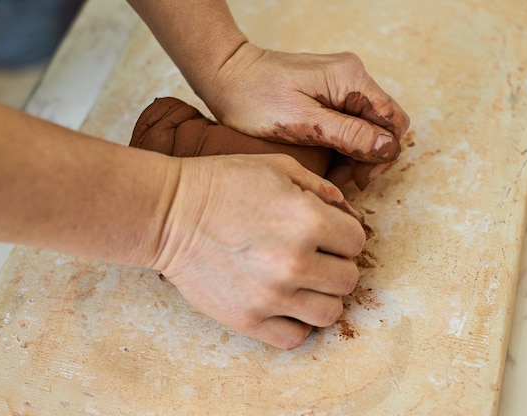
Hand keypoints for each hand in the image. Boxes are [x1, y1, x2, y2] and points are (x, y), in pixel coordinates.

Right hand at [150, 154, 365, 349]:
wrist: (169, 214)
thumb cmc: (223, 184)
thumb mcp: (277, 167)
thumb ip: (322, 188)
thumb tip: (349, 214)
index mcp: (308, 220)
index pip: (357, 241)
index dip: (344, 234)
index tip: (327, 233)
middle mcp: (295, 262)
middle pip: (348, 279)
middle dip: (337, 265)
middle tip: (316, 256)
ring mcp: (271, 296)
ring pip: (330, 313)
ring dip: (322, 296)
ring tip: (303, 282)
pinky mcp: (248, 320)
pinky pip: (295, 338)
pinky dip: (297, 323)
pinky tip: (285, 304)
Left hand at [197, 43, 409, 186]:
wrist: (226, 76)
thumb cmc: (255, 98)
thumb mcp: (300, 122)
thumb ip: (347, 134)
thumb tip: (388, 147)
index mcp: (350, 79)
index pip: (393, 121)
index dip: (383, 153)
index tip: (359, 177)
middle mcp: (352, 77)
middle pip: (382, 126)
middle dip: (368, 158)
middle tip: (342, 181)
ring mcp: (340, 84)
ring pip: (366, 128)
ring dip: (354, 156)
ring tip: (331, 176)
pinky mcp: (328, 93)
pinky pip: (349, 123)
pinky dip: (342, 146)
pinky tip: (326, 163)